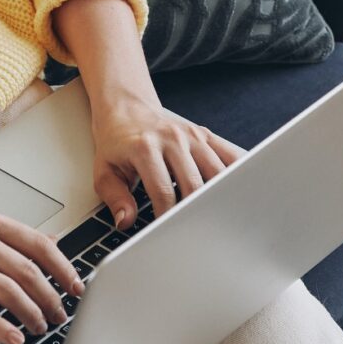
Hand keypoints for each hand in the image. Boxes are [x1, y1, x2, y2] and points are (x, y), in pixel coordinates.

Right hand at [0, 208, 83, 343]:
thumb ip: (10, 235)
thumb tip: (51, 240)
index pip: (39, 244)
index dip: (64, 269)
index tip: (76, 288)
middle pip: (28, 271)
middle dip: (51, 298)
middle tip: (61, 315)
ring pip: (9, 292)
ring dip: (31, 314)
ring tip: (40, 328)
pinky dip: (1, 327)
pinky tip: (13, 338)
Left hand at [90, 95, 242, 226]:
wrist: (127, 110)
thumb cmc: (116, 143)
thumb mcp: (104, 171)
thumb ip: (114, 198)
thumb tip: (125, 220)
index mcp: (145, 148)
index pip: (163, 192)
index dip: (167, 218)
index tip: (167, 233)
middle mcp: (172, 139)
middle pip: (194, 184)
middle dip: (194, 212)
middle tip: (194, 230)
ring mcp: (192, 135)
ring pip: (217, 172)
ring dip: (217, 196)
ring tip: (216, 216)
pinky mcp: (205, 134)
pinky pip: (229, 154)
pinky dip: (237, 173)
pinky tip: (237, 191)